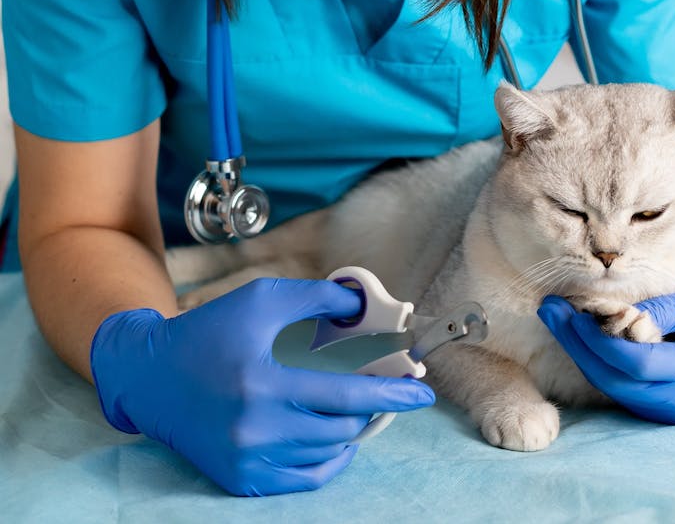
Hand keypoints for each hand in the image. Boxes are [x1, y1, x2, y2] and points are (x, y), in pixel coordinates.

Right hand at [90, 278, 434, 495]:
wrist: (149, 377)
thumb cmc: (207, 332)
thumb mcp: (261, 300)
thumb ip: (316, 298)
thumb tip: (361, 308)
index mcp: (262, 383)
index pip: (346, 396)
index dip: (391, 395)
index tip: (421, 393)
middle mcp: (254, 429)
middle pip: (341, 428)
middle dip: (370, 409)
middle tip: (379, 391)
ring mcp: (247, 460)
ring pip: (327, 453)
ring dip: (348, 429)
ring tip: (346, 407)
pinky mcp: (239, 480)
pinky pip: (305, 479)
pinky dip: (327, 460)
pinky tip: (331, 437)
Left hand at [537, 277, 674, 423]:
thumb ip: (656, 312)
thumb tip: (608, 317)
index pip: (639, 364)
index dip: (601, 341)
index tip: (573, 313)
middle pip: (618, 380)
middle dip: (577, 345)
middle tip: (550, 311)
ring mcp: (674, 411)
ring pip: (614, 388)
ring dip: (581, 354)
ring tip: (556, 318)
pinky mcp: (662, 410)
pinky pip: (621, 389)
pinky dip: (598, 363)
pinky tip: (578, 337)